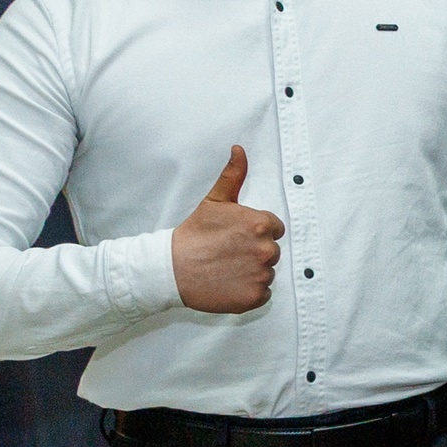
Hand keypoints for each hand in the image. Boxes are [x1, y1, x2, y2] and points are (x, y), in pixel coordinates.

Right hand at [171, 147, 283, 312]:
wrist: (172, 269)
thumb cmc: (194, 234)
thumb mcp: (215, 201)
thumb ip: (233, 175)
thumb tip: (239, 150)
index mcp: (261, 225)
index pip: (273, 229)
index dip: (255, 232)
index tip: (235, 237)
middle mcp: (266, 250)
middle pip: (271, 251)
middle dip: (254, 251)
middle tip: (228, 253)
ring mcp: (261, 275)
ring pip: (267, 272)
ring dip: (252, 272)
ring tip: (226, 268)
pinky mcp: (255, 297)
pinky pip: (263, 294)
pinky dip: (249, 291)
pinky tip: (229, 283)